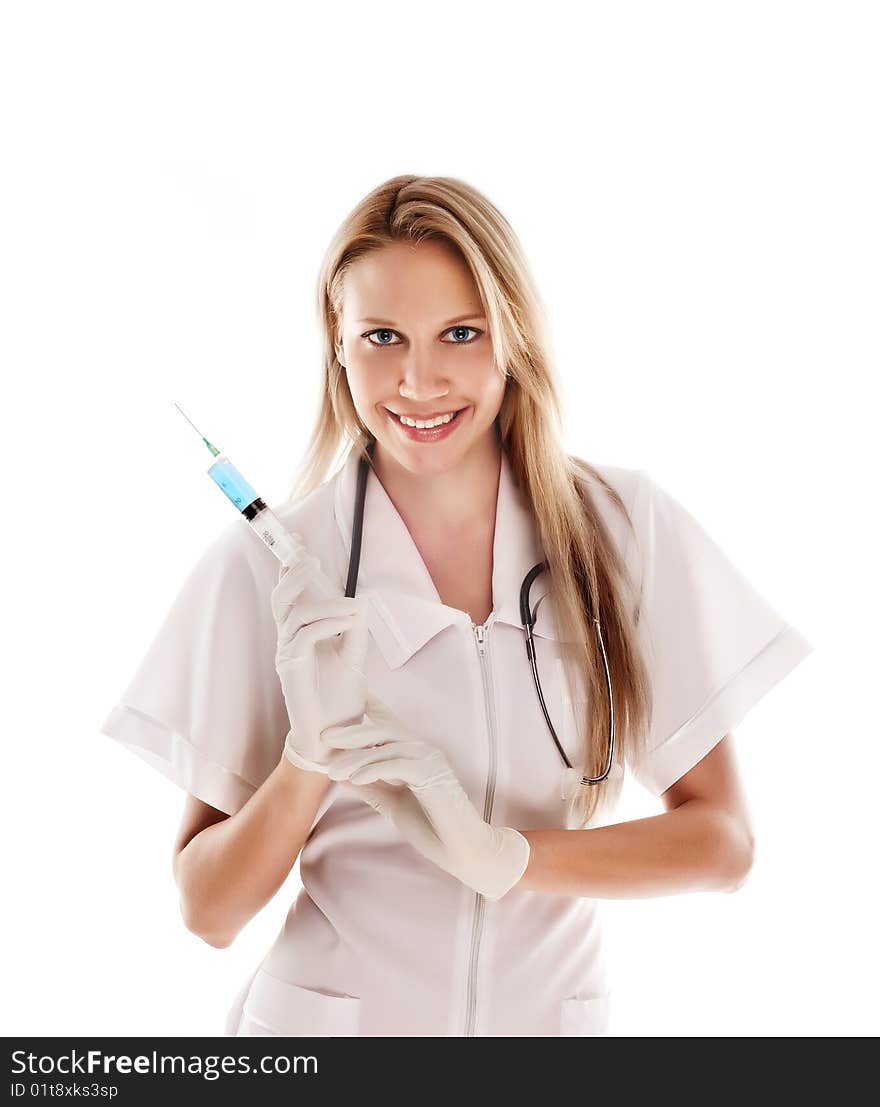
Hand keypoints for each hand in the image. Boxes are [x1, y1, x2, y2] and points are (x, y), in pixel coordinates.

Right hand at [270, 554, 371, 772]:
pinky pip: (305, 636)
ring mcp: (287, 656)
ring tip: (352, 607)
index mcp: (301, 636)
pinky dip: (327, 624)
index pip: (291, 598)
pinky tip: (348, 623)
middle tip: (311, 559)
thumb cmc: (341, 701)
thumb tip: (361, 600)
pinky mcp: (291, 670)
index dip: (291, 571)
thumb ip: (354, 630)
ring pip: (295, 614)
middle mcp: (289, 643)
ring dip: (327, 604)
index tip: (299, 545)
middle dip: (294, 575)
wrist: (337, 739)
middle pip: (282, 599)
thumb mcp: (354, 658)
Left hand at [320, 693, 530, 901]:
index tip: (351, 692)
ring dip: (356, 758)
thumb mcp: (392, 803)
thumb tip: (340, 774)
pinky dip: (373, 770)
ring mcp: (430, 759)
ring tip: (331, 770)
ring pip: (387, 747)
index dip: (372, 706)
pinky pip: (397, 765)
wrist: (460, 850)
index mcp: (415, 754)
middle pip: (384, 730)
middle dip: (352, 731)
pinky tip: (355, 779)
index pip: (390, 724)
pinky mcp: (432, 774)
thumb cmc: (431, 827)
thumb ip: (370, 787)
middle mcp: (424, 749)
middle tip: (324, 736)